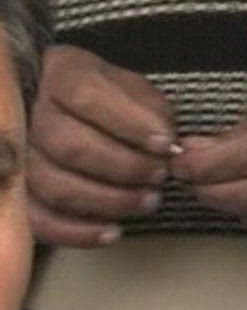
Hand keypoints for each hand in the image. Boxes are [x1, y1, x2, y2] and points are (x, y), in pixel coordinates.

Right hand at [27, 45, 174, 246]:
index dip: (130, 123)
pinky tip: (112, 232)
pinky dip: (76, 231)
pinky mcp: (17, 193)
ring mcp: (17, 156)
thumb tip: (166, 142)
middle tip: (159, 176)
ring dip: (108, 200)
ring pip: (55, 185)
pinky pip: (38, 219)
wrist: (59, 106)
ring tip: (147, 202)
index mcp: (62, 77)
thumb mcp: (130, 87)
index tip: (165, 144)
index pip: (88, 98)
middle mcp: (31, 115)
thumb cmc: (105, 98)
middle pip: (72, 147)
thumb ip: (149, 107)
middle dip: (124, 167)